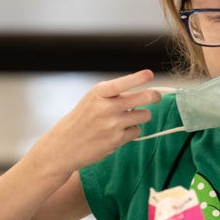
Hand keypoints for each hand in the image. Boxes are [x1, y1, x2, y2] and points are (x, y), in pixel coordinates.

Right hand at [28, 70, 161, 175]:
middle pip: (143, 98)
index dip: (137, 78)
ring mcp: (112, 124)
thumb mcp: (92, 100)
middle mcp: (106, 107)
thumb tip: (144, 94)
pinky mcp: (116, 140)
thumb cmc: (81, 120)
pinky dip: (131, 132)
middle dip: (154, 96)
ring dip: (140, 117)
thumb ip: (114, 95)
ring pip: (144, 115)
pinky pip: (136, 131)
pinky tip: (118, 133)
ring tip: (127, 119)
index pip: (121, 83)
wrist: (63, 146)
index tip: (149, 74)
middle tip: (155, 96)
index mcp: (98, 93)